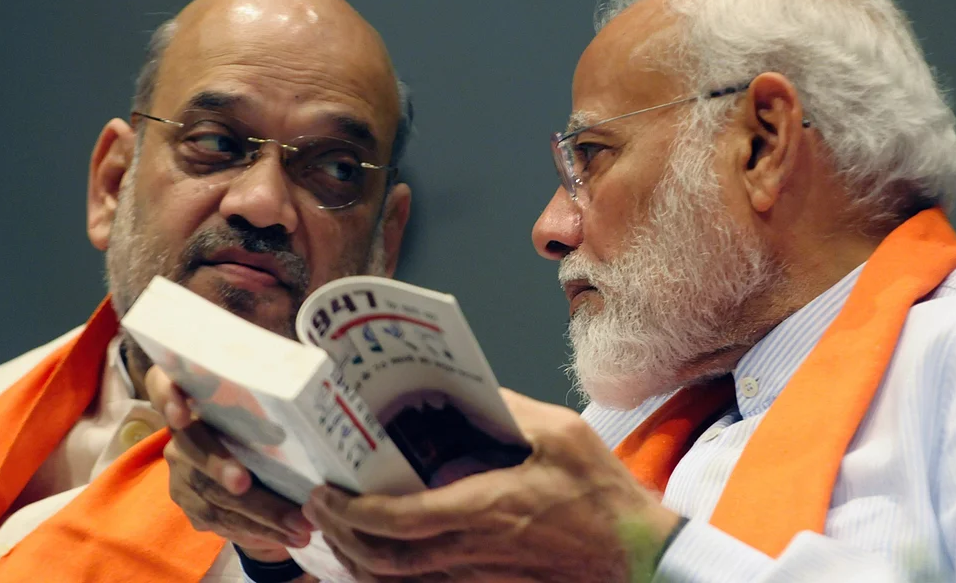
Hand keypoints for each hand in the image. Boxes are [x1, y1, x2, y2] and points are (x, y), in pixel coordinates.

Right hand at [146, 365, 314, 561]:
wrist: (247, 452)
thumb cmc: (265, 410)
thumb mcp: (264, 392)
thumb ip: (271, 379)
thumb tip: (303, 370)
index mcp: (192, 395)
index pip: (165, 385)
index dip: (168, 397)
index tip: (181, 412)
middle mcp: (180, 434)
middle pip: (195, 451)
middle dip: (221, 469)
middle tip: (243, 484)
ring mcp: (182, 474)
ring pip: (212, 496)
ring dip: (259, 514)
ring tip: (298, 525)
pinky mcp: (192, 504)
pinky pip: (221, 522)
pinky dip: (257, 531)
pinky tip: (287, 536)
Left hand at [304, 389, 680, 581]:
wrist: (634, 558)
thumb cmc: (601, 497)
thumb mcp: (561, 434)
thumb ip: (509, 409)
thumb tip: (472, 390)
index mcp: (482, 510)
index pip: (396, 520)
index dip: (352, 511)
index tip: (326, 492)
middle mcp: (470, 551)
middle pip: (383, 561)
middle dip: (342, 537)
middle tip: (321, 508)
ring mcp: (478, 577)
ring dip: (360, 562)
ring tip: (341, 532)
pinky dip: (393, 578)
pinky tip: (384, 558)